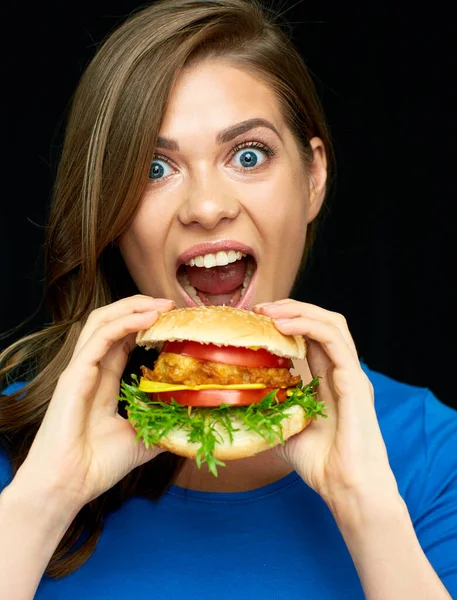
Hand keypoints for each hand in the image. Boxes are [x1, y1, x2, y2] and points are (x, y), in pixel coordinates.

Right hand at [13, 295, 174, 510]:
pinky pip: (100, 338)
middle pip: (112, 322)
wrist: (69, 486)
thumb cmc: (97, 465)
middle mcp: (91, 369)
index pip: (123, 339)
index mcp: (104, 380)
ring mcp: (81, 370)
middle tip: (170, 304)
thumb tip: (191, 423)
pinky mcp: (75, 375)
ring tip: (162, 305)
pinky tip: (148, 319)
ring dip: (133, 307)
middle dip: (141, 307)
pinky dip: (125, 323)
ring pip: (103, 321)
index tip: (173, 319)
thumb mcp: (142, 440)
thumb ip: (161, 425)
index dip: (146, 324)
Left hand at [253, 299, 397, 509]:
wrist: (345, 487)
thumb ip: (269, 411)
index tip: (256, 320)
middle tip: (260, 309)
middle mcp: (341, 371)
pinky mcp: (354, 380)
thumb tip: (235, 405)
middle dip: (291, 308)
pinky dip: (308, 326)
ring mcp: (350, 374)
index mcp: (327, 379)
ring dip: (298, 311)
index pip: (310, 336)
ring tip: (269, 312)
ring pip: (331, 323)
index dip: (286, 321)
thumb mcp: (283, 428)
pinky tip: (283, 326)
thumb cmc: (320, 464)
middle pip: (321, 321)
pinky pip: (333, 340)